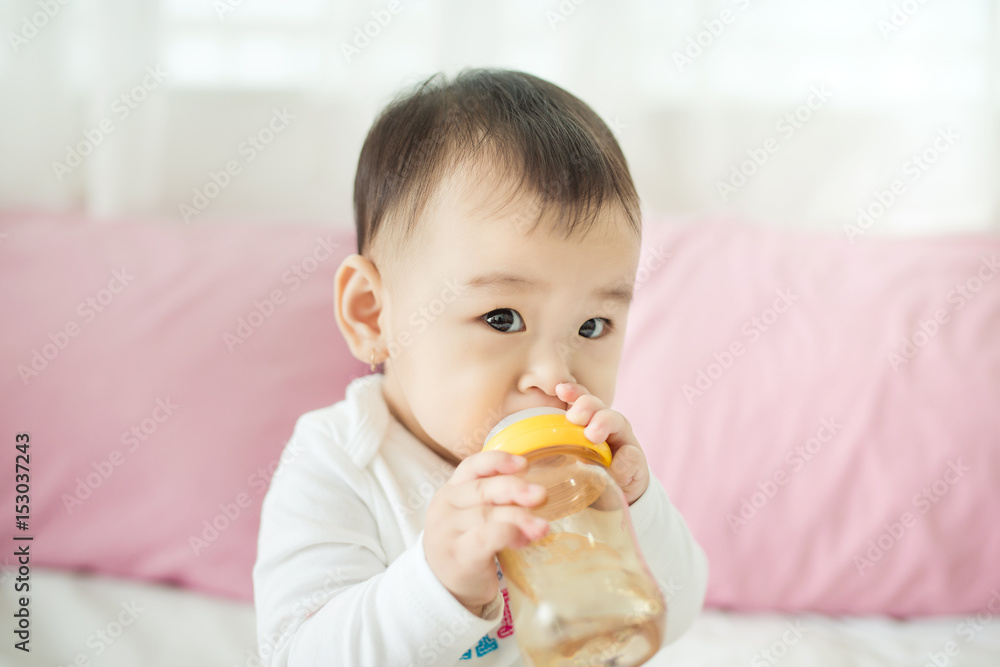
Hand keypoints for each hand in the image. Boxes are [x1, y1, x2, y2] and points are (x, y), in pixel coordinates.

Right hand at [424, 450, 549, 614]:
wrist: (443, 588)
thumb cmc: (466, 546)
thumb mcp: (473, 517)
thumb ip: (495, 502)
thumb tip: (538, 493)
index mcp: (451, 490)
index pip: (471, 466)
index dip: (497, 461)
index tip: (524, 463)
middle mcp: (446, 506)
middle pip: (482, 489)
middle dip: (515, 489)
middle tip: (541, 495)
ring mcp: (449, 531)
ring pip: (487, 514)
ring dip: (519, 517)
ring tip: (542, 527)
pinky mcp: (458, 555)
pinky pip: (485, 537)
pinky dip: (508, 534)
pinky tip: (524, 540)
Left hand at [556, 382, 649, 504]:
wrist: (617, 496)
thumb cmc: (585, 473)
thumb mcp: (567, 461)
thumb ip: (553, 451)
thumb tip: (524, 456)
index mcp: (587, 421)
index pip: (580, 399)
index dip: (572, 392)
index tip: (560, 390)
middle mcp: (607, 425)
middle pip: (597, 405)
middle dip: (586, 406)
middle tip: (575, 416)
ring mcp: (624, 441)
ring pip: (617, 421)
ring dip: (603, 423)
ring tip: (593, 434)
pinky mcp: (636, 463)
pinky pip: (632, 456)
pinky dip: (625, 460)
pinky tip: (616, 467)